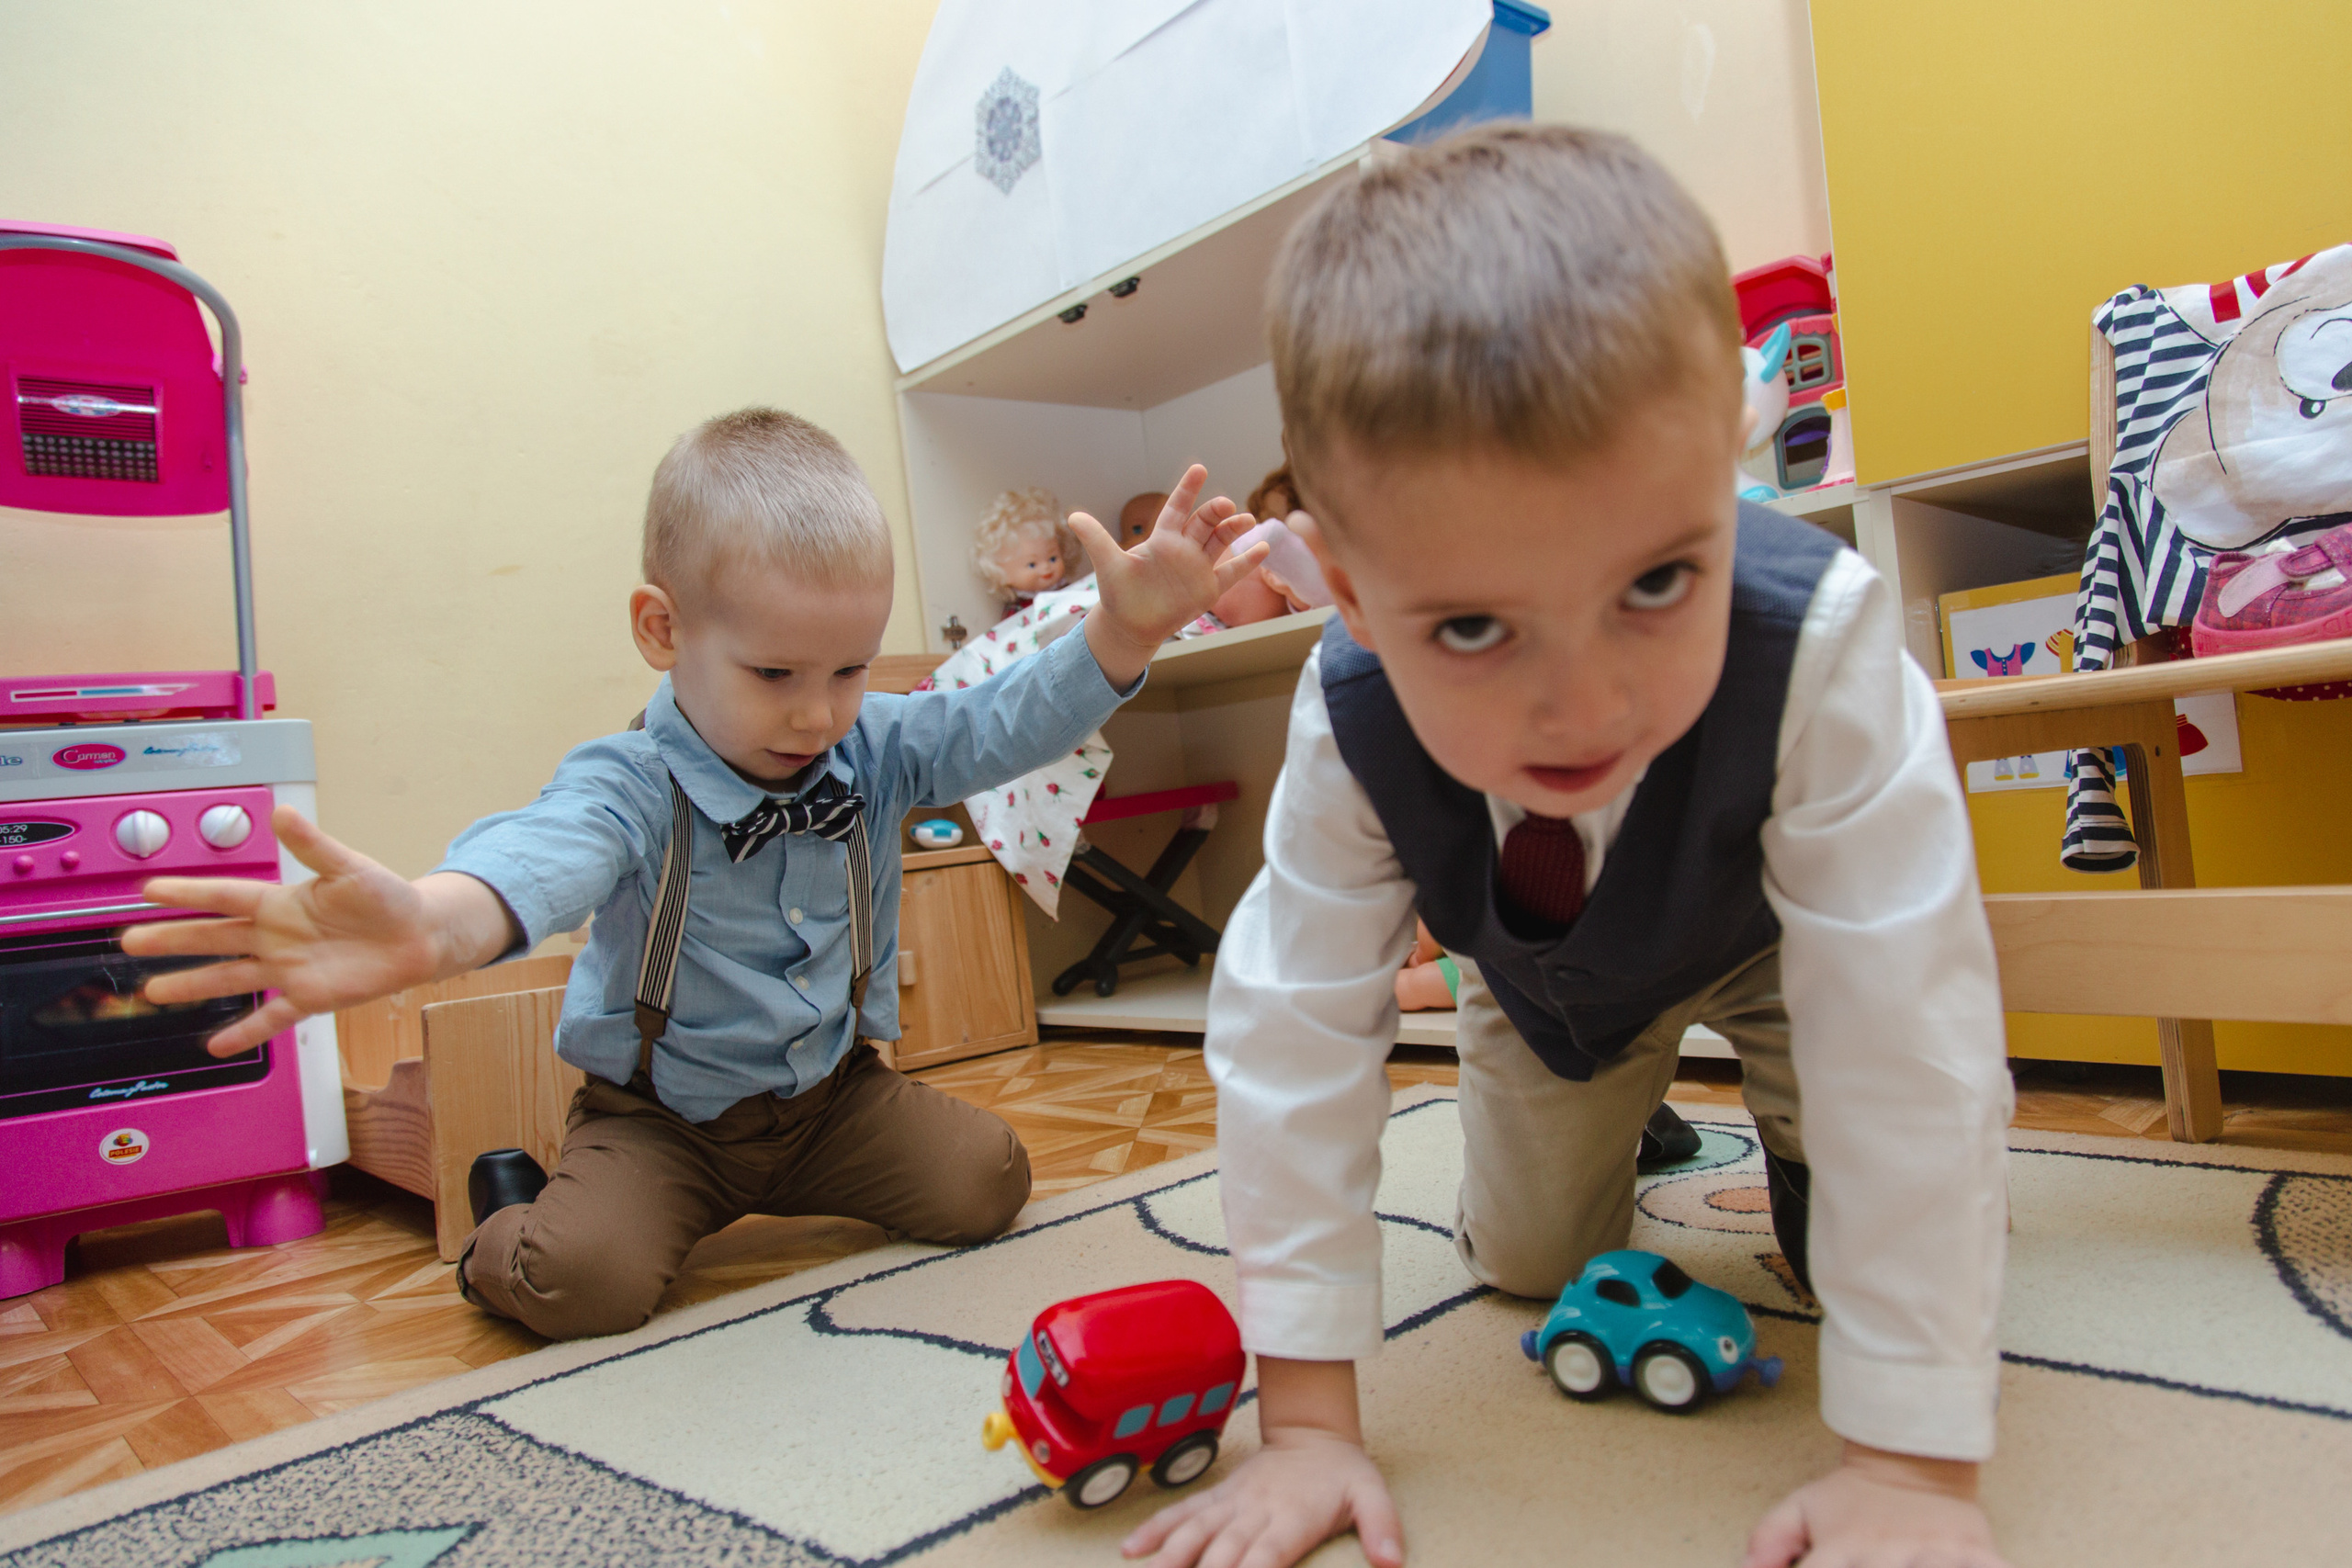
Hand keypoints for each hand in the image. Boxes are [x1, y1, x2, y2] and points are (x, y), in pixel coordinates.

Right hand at [120, 806, 514, 1054]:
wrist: (419, 935)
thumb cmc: (386, 898)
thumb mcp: (349, 867)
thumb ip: (313, 845)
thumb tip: (281, 813)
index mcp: (282, 902)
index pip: (226, 896)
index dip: (189, 893)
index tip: (150, 890)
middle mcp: (277, 937)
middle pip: (215, 938)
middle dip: (173, 940)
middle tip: (131, 941)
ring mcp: (289, 969)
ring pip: (231, 978)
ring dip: (194, 985)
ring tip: (154, 992)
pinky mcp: (310, 996)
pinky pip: (272, 1017)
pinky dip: (245, 1032)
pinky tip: (217, 1045)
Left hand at [1071, 463, 1269, 687]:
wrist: (1130, 626)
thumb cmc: (1118, 594)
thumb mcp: (1107, 565)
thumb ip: (1096, 539)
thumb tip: (1072, 516)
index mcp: (1161, 539)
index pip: (1177, 508)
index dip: (1187, 489)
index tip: (1199, 469)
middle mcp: (1183, 548)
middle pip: (1204, 522)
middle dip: (1215, 512)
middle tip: (1224, 505)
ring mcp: (1198, 567)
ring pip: (1221, 542)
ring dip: (1235, 529)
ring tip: (1247, 520)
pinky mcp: (1208, 588)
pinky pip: (1231, 572)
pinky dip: (1247, 562)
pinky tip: (1264, 548)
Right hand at [1121, 1426, 1403, 1567]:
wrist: (1313, 1432)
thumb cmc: (1343, 1472)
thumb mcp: (1373, 1493)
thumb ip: (1382, 1527)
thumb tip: (1392, 1562)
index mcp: (1292, 1517)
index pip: (1266, 1555)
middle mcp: (1255, 1511)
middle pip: (1222, 1551)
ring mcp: (1232, 1503)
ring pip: (1194, 1531)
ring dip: (1169, 1555)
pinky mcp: (1218, 1498)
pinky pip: (1183, 1513)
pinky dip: (1156, 1530)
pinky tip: (1131, 1550)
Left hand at [1742, 1444, 2008, 1567]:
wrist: (1914, 1456)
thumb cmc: (1855, 1496)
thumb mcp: (1803, 1508)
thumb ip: (1769, 1540)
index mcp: (1843, 1550)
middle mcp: (1888, 1556)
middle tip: (1865, 1566)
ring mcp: (1934, 1556)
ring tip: (1911, 1565)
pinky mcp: (1975, 1554)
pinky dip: (1977, 1567)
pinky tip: (1964, 1565)